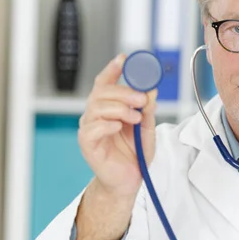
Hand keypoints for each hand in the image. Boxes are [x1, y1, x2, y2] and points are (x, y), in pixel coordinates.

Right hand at [78, 54, 157, 199]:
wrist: (128, 181)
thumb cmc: (134, 154)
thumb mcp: (147, 128)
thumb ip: (147, 110)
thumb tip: (151, 90)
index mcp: (109, 107)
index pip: (106, 82)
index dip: (113, 69)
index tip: (124, 59)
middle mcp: (95, 114)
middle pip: (101, 92)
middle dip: (123, 92)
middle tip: (141, 99)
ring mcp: (89, 128)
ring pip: (97, 107)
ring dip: (119, 108)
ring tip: (135, 118)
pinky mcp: (87, 144)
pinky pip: (92, 128)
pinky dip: (106, 124)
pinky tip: (118, 127)